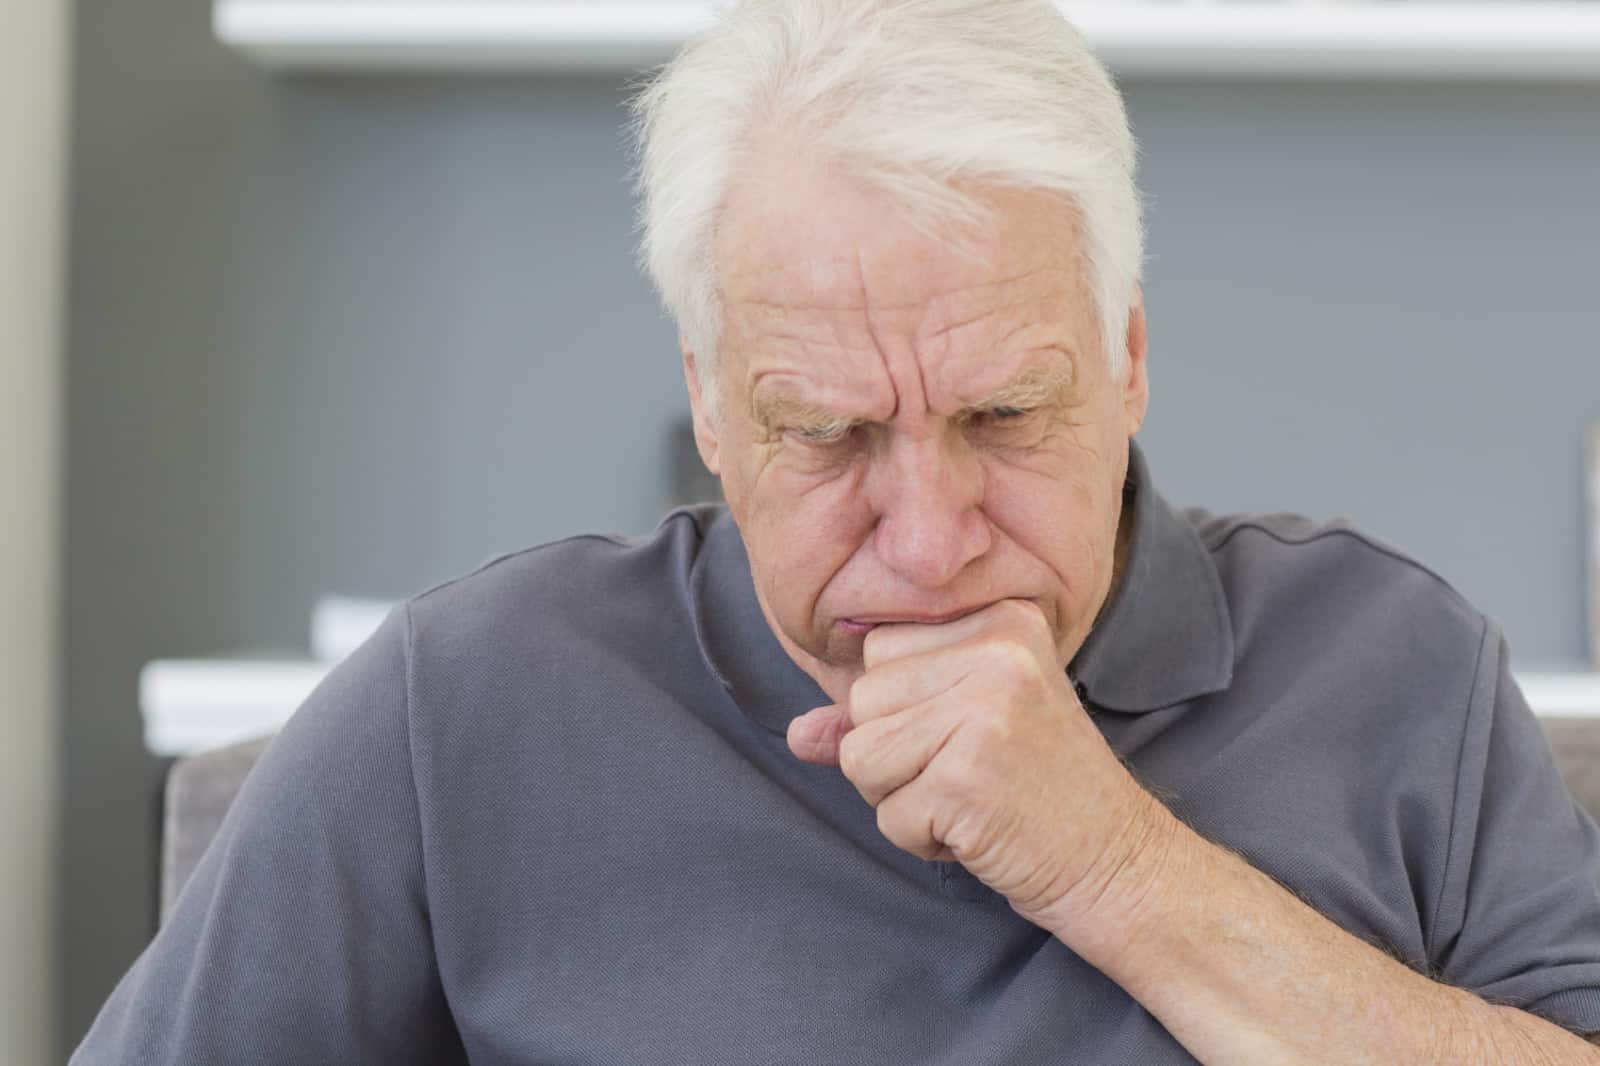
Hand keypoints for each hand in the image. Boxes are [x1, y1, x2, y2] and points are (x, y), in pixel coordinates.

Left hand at [787, 599, 1171, 932]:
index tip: (968, 734)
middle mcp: (995, 650)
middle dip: (897, 756)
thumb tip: (797, 732)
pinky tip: (980, 829)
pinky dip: (923, 839)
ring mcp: (982, 712)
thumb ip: (882, 718)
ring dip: (904, 799)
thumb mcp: (965, 728)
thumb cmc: (1038, 791)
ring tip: (972, 799)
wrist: (1118, 861)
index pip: (880, 652)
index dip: (903, 710)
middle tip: (971, 773)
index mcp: (999, 619)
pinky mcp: (965, 777)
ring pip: (861, 756)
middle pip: (863, 701)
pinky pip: (887, 814)